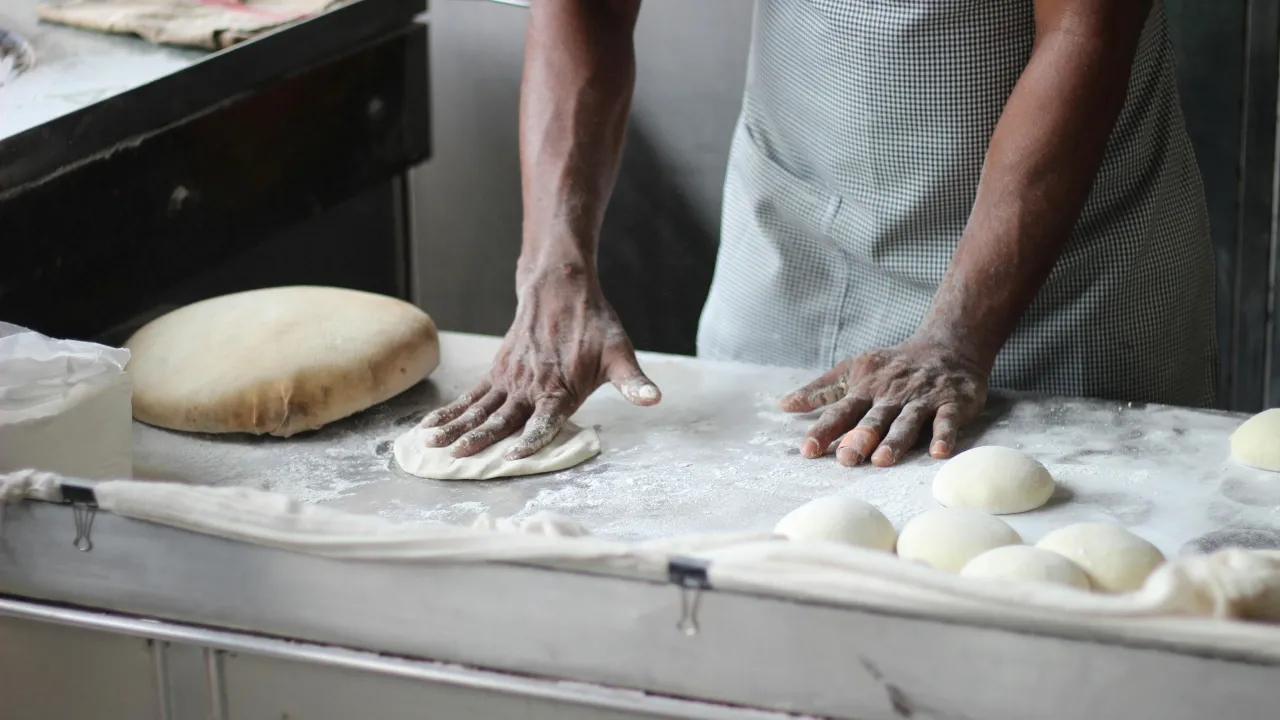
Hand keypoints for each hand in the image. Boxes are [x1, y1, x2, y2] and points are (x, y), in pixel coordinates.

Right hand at [419, 265, 659, 458]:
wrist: (560, 288)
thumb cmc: (594, 325)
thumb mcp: (620, 353)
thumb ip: (633, 382)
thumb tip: (654, 399)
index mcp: (560, 389)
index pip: (543, 421)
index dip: (530, 439)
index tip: (512, 456)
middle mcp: (530, 387)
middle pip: (502, 419)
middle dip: (479, 440)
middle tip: (457, 457)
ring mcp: (510, 379)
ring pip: (479, 409)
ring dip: (455, 427)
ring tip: (432, 445)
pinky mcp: (497, 372)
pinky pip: (470, 395)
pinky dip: (450, 411)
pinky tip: (431, 426)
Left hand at [779, 340, 987, 466]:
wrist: (948, 345)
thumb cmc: (893, 365)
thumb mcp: (854, 370)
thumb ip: (822, 390)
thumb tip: (784, 405)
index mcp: (866, 388)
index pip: (841, 411)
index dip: (824, 430)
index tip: (808, 450)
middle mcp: (892, 395)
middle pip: (874, 419)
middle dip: (859, 438)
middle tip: (846, 458)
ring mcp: (923, 399)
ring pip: (907, 421)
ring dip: (895, 440)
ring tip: (883, 460)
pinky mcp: (952, 402)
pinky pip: (947, 420)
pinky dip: (943, 435)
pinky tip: (938, 452)